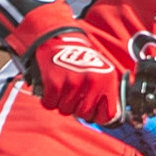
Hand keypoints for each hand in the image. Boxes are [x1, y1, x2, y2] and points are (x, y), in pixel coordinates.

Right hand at [3, 5, 127, 123]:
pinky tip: (51, 86)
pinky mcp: (55, 83)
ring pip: (65, 110)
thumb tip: (104, 117)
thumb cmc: (78, 58)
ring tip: (61, 87)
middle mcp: (93, 81)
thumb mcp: (100, 71)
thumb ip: (104, 93)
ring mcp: (74, 82)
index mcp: (107, 79)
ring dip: (60, 102)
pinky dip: (48, 98)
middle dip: (75, 107)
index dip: (96, 115)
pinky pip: (49, 104)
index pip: (107, 114)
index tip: (89, 110)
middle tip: (71, 93)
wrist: (57, 38)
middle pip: (83, 114)